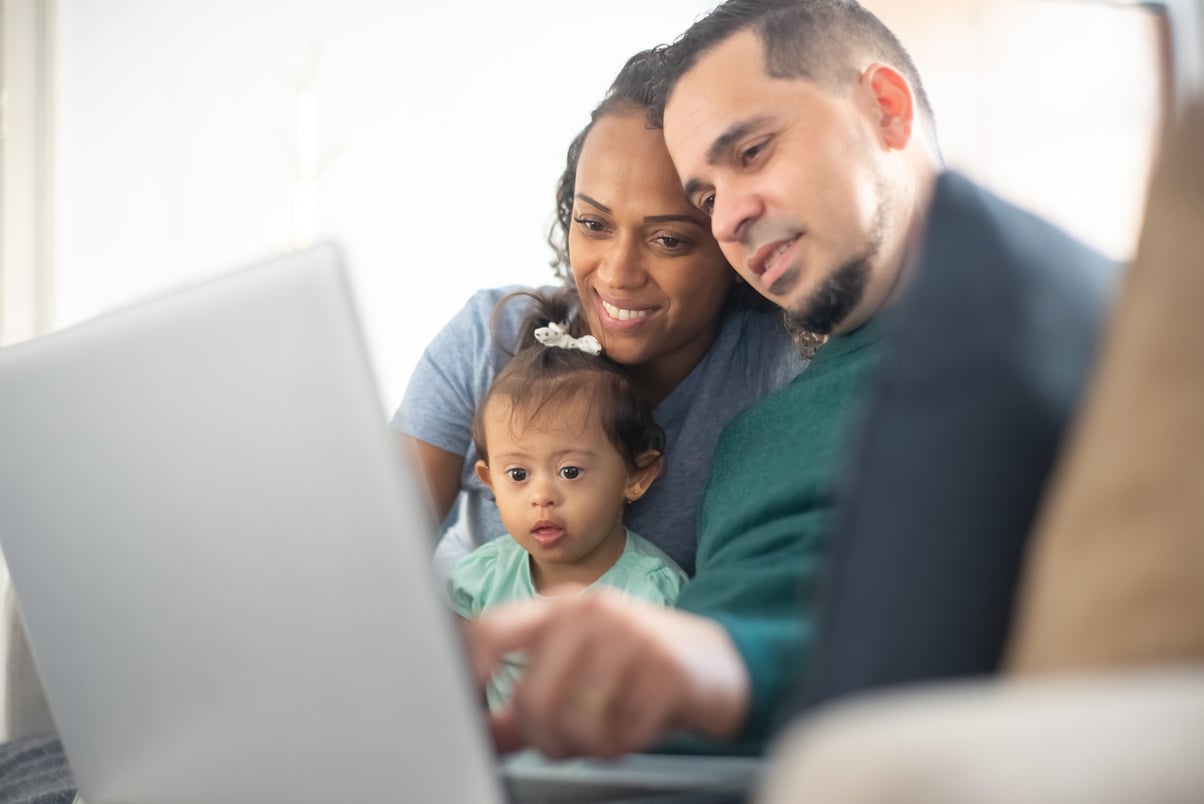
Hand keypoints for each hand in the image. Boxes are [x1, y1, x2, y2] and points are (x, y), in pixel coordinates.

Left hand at [467, 588, 749, 758]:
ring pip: (575, 722)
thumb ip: (527, 700)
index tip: (468, 712)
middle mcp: (591, 614)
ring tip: (608, 733)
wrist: (721, 662)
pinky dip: (626, 744)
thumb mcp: (580, 672)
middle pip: (531, 698)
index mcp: (559, 609)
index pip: (491, 632)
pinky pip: (623, 734)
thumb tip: (482, 731)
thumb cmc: (639, 666)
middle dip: (545, 738)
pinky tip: (640, 726)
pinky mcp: (666, 670)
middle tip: (566, 744)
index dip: (469, 676)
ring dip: (589, 746)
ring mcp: (630, 637)